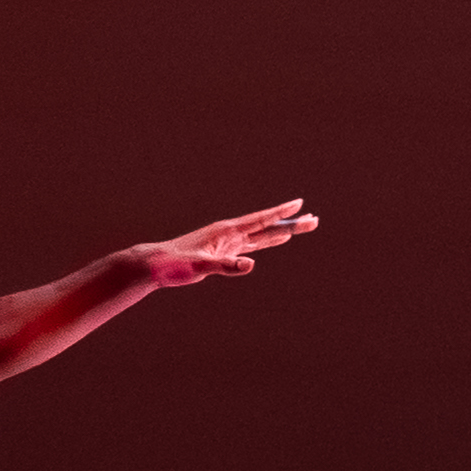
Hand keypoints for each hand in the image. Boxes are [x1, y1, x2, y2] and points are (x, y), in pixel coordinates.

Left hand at [144, 198, 319, 285]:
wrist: (155, 265)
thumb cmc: (174, 264)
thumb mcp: (199, 266)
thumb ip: (224, 266)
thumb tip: (249, 265)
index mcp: (226, 231)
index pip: (259, 220)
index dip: (280, 212)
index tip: (299, 203)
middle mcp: (230, 233)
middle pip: (267, 227)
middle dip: (291, 223)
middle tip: (315, 220)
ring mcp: (229, 242)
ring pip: (263, 235)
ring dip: (284, 231)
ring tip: (304, 225)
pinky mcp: (225, 251)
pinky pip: (253, 244)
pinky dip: (268, 240)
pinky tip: (279, 239)